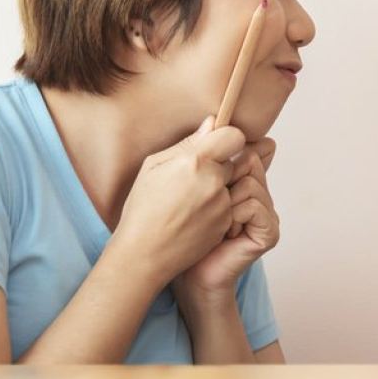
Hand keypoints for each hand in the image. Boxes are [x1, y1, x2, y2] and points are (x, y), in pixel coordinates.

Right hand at [110, 116, 243, 287]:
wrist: (144, 254)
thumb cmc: (143, 208)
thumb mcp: (153, 167)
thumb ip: (188, 143)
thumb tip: (212, 123)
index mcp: (195, 161)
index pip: (234, 137)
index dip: (225, 140)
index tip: (214, 147)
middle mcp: (214, 182)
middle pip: (233, 162)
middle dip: (218, 166)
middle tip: (193, 179)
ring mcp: (222, 205)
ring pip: (231, 185)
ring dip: (218, 189)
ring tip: (190, 202)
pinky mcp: (225, 224)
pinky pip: (229, 206)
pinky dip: (217, 208)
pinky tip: (193, 217)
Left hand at [176, 137, 279, 299]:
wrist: (185, 274)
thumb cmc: (182, 232)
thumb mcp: (187, 184)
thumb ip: (202, 153)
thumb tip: (212, 119)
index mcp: (242, 181)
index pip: (245, 148)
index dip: (228, 152)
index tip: (206, 167)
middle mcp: (259, 193)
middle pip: (249, 159)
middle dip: (223, 178)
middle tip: (209, 203)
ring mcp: (266, 212)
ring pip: (251, 180)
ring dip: (225, 200)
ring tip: (215, 223)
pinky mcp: (269, 231)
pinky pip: (253, 205)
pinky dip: (233, 216)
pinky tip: (225, 233)